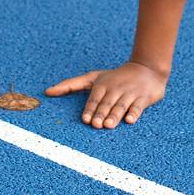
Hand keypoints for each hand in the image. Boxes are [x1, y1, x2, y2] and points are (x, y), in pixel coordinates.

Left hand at [45, 61, 167, 128]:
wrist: (146, 69)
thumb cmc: (114, 77)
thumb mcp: (93, 78)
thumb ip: (70, 85)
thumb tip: (47, 92)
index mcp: (102, 84)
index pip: (94, 98)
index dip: (90, 108)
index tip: (85, 119)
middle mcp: (116, 88)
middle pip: (107, 103)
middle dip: (101, 113)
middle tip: (96, 125)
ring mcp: (130, 93)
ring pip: (121, 105)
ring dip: (115, 115)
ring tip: (108, 125)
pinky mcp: (144, 98)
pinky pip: (138, 107)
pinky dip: (134, 113)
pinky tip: (129, 120)